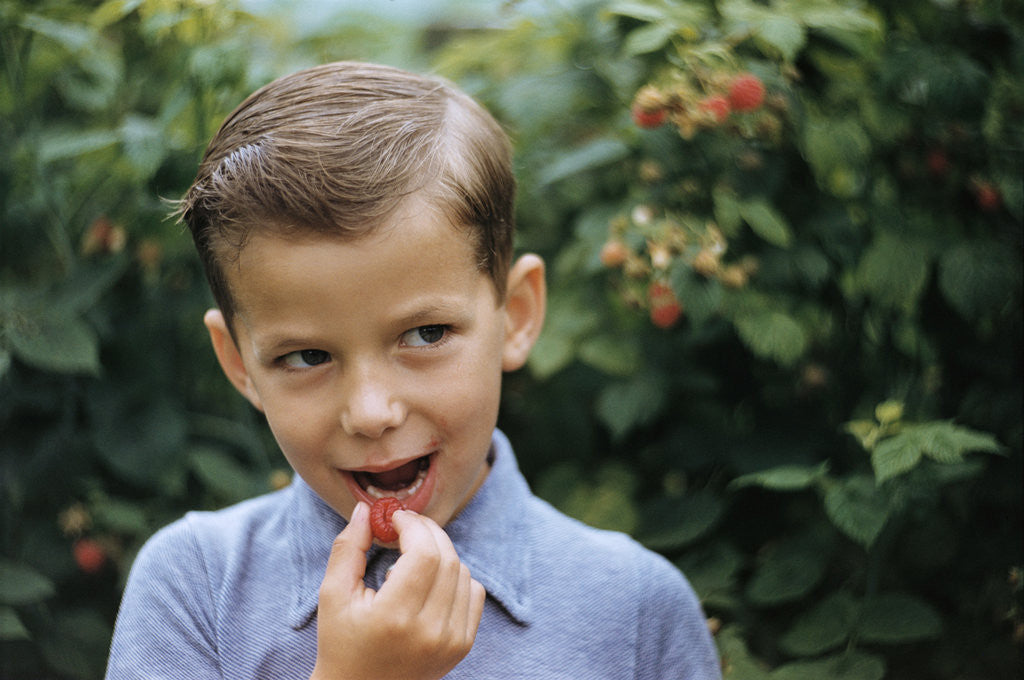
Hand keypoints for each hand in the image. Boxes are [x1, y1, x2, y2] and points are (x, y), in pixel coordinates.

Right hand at [310, 502, 485, 679]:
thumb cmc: (341, 642)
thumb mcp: (332, 595)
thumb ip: (348, 548)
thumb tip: (366, 509)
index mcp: (395, 618)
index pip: (425, 554)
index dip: (413, 526)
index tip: (395, 518)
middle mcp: (430, 631)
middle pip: (447, 558)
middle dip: (427, 532)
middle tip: (405, 527)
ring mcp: (451, 641)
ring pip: (462, 571)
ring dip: (439, 553)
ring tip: (408, 562)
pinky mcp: (462, 645)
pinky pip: (473, 592)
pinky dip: (455, 576)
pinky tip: (427, 582)